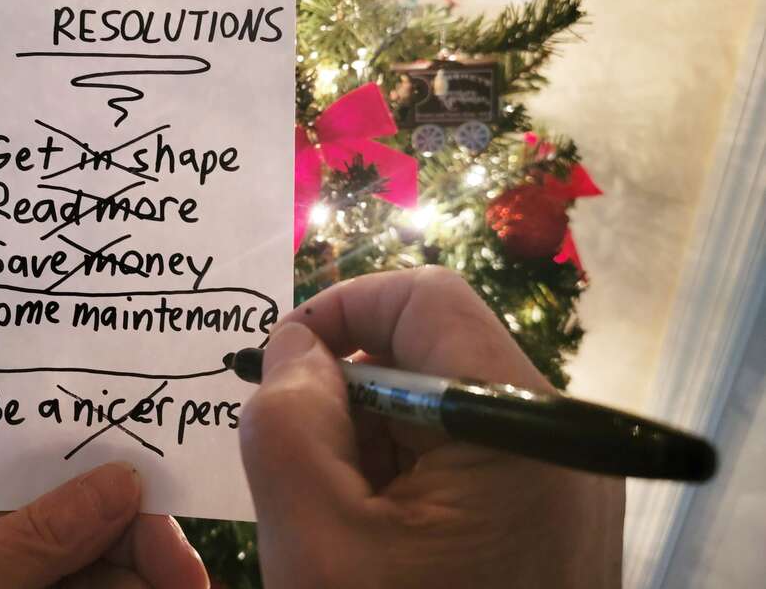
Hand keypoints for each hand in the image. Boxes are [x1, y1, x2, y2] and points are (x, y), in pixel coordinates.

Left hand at [0, 462, 208, 588]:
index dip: (96, 461)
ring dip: (148, 577)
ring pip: (106, 568)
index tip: (156, 485)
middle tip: (189, 577)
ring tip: (185, 588)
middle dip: (140, 540)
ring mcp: (25, 588)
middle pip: (85, 516)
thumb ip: (34, 536)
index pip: (28, 460)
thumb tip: (122, 480)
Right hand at [239, 267, 623, 588]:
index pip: (423, 299)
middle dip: (345, 394)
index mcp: (515, 424)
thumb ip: (285, 423)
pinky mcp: (551, 518)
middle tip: (295, 465)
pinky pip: (464, 458)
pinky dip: (402, 479)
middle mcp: (555, 437)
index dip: (340, 309)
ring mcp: (561, 481)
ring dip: (368, 445)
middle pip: (431, 355)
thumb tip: (291, 348)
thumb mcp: (315, 541)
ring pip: (440, 411)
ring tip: (336, 522)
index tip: (279, 364)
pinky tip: (374, 540)